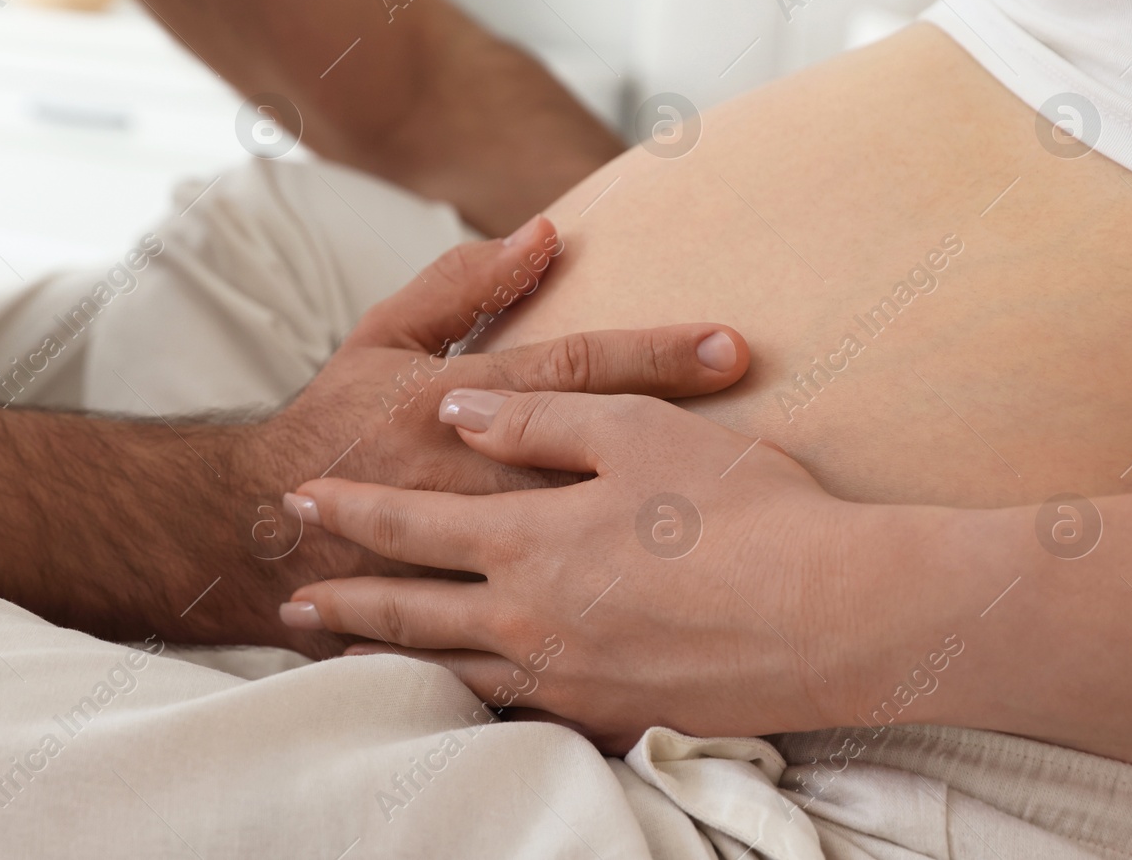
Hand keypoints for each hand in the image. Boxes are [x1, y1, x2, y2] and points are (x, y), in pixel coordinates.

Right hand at [235, 218, 752, 655]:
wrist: (260, 530)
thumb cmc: (337, 422)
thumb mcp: (382, 337)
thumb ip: (462, 285)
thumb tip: (543, 233)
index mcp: (451, 404)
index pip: (571, 371)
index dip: (654, 354)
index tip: (732, 347)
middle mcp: (469, 478)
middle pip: (597, 454)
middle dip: (688, 439)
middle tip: (775, 428)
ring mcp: (471, 552)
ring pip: (583, 537)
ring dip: (663, 522)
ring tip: (747, 513)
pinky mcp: (468, 607)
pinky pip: (548, 608)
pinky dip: (611, 605)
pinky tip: (679, 605)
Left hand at [277, 389, 875, 750]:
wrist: (840, 617)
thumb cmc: (745, 510)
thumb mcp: (638, 433)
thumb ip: (538, 424)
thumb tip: (457, 414)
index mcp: (530, 541)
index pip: (411, 525)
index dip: (350, 511)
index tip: (299, 501)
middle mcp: (531, 620)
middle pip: (411, 610)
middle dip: (345, 599)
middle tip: (291, 602)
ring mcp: (569, 679)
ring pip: (450, 671)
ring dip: (391, 657)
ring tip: (349, 654)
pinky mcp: (612, 717)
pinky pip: (515, 711)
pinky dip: (468, 701)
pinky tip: (464, 697)